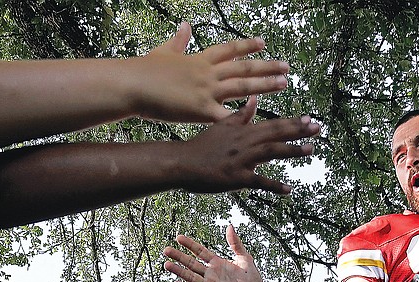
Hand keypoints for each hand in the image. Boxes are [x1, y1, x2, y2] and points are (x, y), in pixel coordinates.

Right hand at [135, 22, 289, 122]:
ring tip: (283, 83)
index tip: (263, 44)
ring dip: (265, 85)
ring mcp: (206, 91)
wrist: (132, 84)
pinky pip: (227, 116)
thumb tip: (185, 25)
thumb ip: (178, 41)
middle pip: (243, 68)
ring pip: (243, 86)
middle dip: (266, 67)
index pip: (229, 50)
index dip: (247, 47)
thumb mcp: (163, 52)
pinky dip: (244, 118)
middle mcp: (207, 73)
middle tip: (286, 67)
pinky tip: (261, 120)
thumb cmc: (143, 71)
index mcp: (199, 60)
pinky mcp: (201, 110)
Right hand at [164, 225, 264, 281]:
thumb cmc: (253, 279)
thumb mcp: (245, 258)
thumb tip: (229, 226)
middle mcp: (210, 273)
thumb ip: (236, 244)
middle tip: (166, 250)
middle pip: (191, 263)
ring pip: (190, 277)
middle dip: (179, 257)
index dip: (190, 245)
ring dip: (179, 271)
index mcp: (217, 263)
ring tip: (166, 264)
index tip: (178, 237)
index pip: (200, 251)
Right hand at [178, 96, 318, 194]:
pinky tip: (289, 189)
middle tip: (318, 128)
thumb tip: (255, 98)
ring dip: (292, 150)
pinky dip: (274, 185)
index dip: (292, 122)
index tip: (310, 118)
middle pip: (275, 134)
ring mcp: (241, 160)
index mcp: (243, 131)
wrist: (182, 163)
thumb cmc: (202, 146)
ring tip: (310, 149)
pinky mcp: (235, 177)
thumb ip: (242, 114)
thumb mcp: (222, 125)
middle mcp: (244, 142)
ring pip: (270, 152)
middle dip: (298, 130)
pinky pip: (258, 181)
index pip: (272, 124)